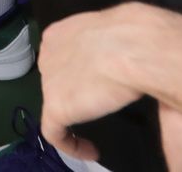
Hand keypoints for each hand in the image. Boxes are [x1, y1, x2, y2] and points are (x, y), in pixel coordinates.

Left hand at [39, 8, 156, 162]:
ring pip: (58, 104)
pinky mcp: (55, 108)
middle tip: (101, 101)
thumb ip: (106, 43)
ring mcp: (49, 82)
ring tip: (99, 124)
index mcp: (58, 34)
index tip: (97, 82)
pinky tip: (91, 151)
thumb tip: (119, 52)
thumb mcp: (116, 31)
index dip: (77, 72)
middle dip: (75, 91)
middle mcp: (47, 55)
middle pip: (58, 79)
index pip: (62, 57)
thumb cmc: (134, 35)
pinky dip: (72, 145)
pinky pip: (55, 133)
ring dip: (76, 115)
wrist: (134, 48)